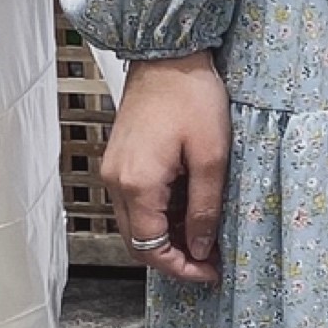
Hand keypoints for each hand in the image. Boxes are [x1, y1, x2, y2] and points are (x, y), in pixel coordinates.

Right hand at [102, 52, 230, 288]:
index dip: (180, 268)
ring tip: (206, 233)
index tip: (208, 272)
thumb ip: (205, 209)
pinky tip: (189, 209)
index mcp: (137, 184)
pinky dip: (161, 214)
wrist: (168, 55)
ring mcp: (115, 169)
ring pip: (137, 222)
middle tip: (210, 260)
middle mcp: (117, 181)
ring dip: (168, 235)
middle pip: (138, 241)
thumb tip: (200, 247)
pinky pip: (136, 201)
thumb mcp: (212, 157)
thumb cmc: (191, 96)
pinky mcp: (122, 159)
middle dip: (174, 257)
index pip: (150, 248)